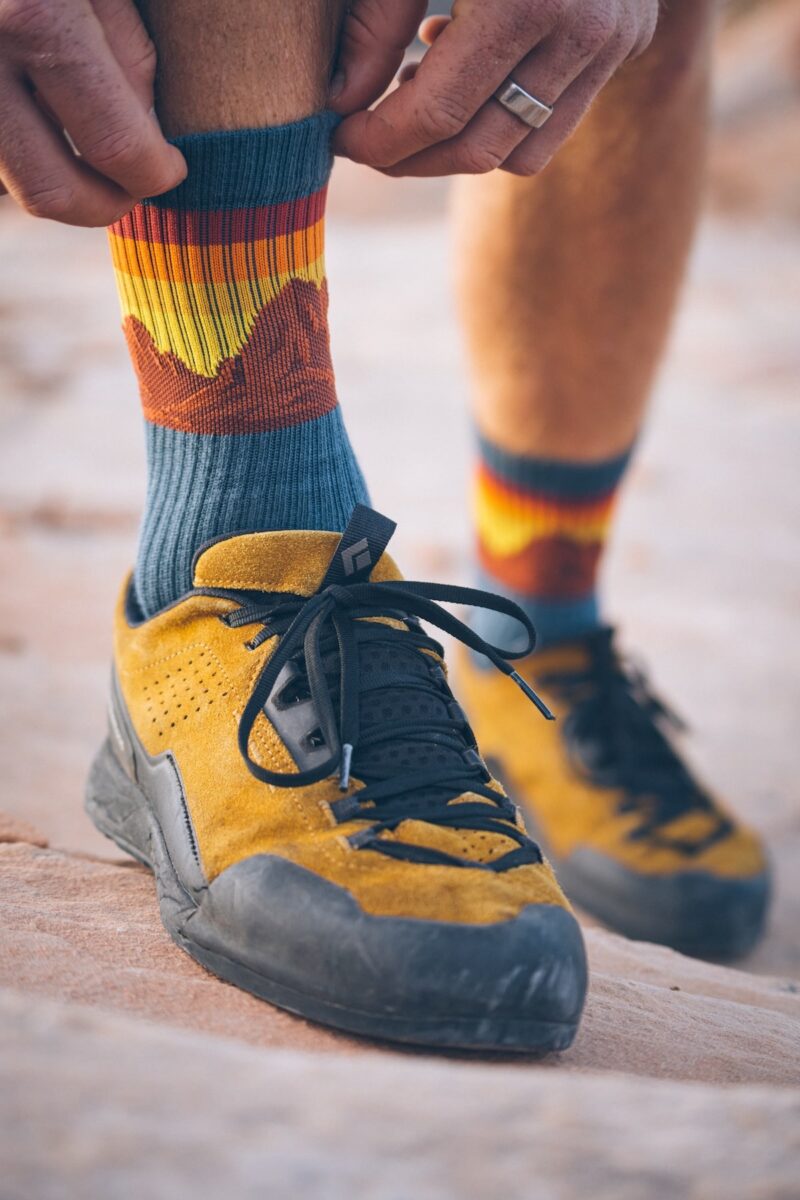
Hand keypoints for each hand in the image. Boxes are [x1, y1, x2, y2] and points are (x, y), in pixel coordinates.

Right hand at [0, 0, 185, 224]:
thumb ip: (124, 41)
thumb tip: (146, 128)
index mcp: (36, 18)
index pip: (116, 147)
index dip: (156, 173)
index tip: (172, 168)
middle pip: (50, 190)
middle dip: (105, 203)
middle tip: (136, 185)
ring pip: (11, 178)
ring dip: (60, 182)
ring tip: (96, 158)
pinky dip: (21, 146)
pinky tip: (48, 119)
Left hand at [330, 0, 658, 176]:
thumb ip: (375, 18)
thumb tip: (342, 103)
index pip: (440, 114)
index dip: (380, 141)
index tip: (341, 138)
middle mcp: (581, 29)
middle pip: (480, 149)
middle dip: (413, 158)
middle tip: (369, 137)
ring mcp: (614, 38)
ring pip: (522, 152)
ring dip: (461, 144)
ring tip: (422, 91)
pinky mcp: (630, 37)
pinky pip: (557, 121)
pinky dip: (506, 118)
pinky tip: (472, 69)